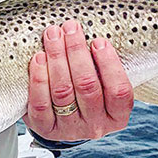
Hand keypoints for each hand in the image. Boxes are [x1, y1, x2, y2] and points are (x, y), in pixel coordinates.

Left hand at [24, 19, 133, 140]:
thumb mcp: (103, 83)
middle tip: (70, 28)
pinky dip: (39, 79)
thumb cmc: (87, 91)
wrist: (62, 119)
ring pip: (63, 91)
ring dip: (57, 58)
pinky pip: (41, 105)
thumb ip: (102, 65)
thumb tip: (90, 32)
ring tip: (53, 35)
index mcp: (117, 115)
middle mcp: (96, 125)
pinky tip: (38, 58)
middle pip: (87, 86)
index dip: (109, 64)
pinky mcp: (46, 129)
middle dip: (77, 52)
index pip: (119, 91)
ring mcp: (70, 129)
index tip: (98, 41)